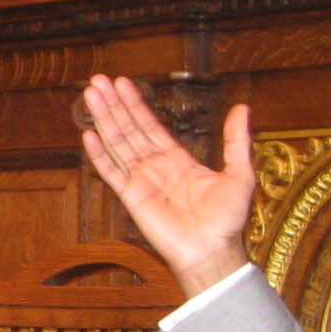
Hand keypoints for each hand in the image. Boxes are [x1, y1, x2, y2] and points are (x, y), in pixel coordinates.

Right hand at [81, 74, 254, 296]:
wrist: (212, 251)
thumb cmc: (227, 220)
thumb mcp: (239, 173)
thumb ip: (236, 141)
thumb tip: (243, 108)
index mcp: (177, 159)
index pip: (150, 125)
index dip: (136, 104)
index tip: (122, 82)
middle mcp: (155, 167)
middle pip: (129, 129)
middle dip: (114, 104)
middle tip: (98, 80)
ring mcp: (141, 181)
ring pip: (117, 143)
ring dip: (104, 119)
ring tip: (91, 95)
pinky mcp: (131, 197)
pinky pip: (111, 172)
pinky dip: (99, 154)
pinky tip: (88, 135)